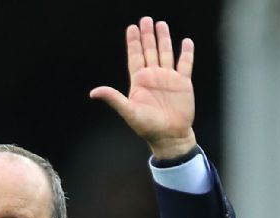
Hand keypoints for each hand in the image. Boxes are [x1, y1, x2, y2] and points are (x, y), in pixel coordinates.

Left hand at [90, 17, 197, 159]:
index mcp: (140, 81)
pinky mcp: (183, 83)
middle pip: (149, 51)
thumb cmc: (148, 127)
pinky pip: (185, 64)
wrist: (170, 136)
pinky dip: (186, 53)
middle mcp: (153, 76)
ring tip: (161, 24)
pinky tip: (186, 42)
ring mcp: (169, 78)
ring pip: (166, 53)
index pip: (135, 56)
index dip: (133, 42)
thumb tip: (94, 92)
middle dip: (147, 35)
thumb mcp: (129, 112)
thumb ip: (114, 99)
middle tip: (146, 19)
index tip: (132, 28)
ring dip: (164, 39)